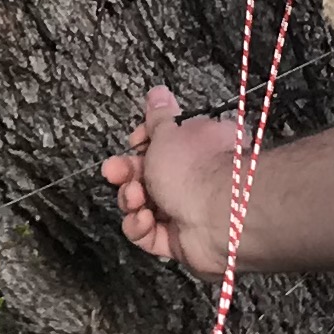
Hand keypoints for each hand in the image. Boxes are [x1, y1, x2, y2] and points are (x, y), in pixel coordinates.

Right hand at [101, 85, 240, 277]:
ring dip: (132, 201)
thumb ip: (157, 117)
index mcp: (200, 147)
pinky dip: (141, 227)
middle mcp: (197, 179)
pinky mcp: (181, 241)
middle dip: (126, 173)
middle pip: (149, 176)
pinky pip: (150, 235)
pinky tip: (144, 219)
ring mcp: (189, 212)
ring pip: (145, 206)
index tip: (133, 142)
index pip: (164, 143)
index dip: (143, 143)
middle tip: (114, 172)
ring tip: (135, 197)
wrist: (219, 215)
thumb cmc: (197, 168)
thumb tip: (158, 92)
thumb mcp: (169, 133)